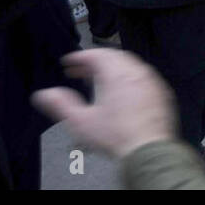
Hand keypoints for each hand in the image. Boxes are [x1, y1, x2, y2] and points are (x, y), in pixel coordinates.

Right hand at [31, 49, 177, 160]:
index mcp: (116, 73)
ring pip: (130, 65)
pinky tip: (120, 93)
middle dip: (95, 61)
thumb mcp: (81, 122)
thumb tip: (43, 94)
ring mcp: (152, 81)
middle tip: (79, 72)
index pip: (96, 54)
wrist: (149, 150)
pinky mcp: (161, 92)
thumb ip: (61, 104)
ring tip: (96, 81)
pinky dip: (128, 77)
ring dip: (112, 68)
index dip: (79, 56)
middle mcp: (136, 71)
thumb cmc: (114, 136)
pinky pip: (143, 77)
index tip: (68, 62)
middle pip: (114, 57)